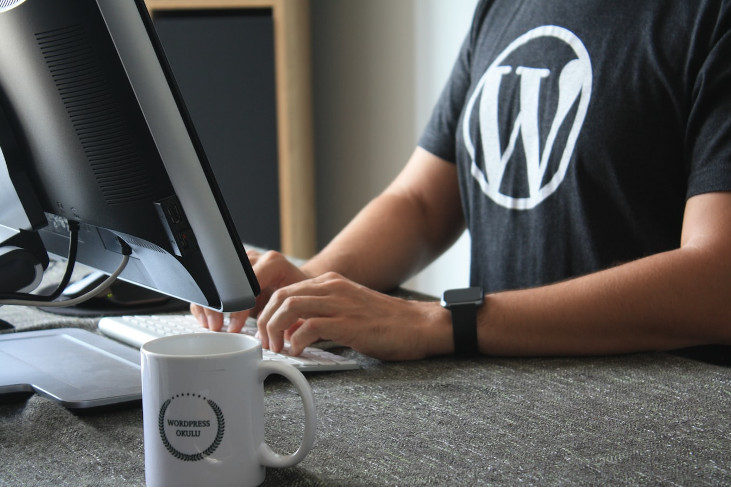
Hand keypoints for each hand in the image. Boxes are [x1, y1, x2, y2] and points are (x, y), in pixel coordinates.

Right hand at [190, 250, 309, 332]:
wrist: (300, 286)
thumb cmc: (301, 297)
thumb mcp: (297, 304)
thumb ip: (285, 315)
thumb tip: (273, 336)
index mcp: (273, 263)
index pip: (247, 283)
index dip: (238, 307)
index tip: (234, 327)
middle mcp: (256, 259)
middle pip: (227, 279)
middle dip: (218, 306)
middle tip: (217, 326)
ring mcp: (242, 263)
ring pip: (215, 280)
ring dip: (209, 304)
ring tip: (212, 325)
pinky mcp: (232, 271)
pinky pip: (212, 284)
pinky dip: (207, 302)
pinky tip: (207, 318)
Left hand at [256, 271, 451, 360]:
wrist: (419, 325)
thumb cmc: (386, 324)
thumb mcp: (347, 311)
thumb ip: (319, 316)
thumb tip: (291, 331)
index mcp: (330, 283)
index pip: (284, 289)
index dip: (268, 312)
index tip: (265, 332)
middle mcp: (332, 287)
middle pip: (280, 295)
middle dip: (265, 321)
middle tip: (267, 343)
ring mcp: (340, 303)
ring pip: (289, 306)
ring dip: (275, 330)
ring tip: (278, 348)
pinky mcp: (348, 323)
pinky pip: (309, 327)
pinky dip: (297, 341)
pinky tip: (299, 352)